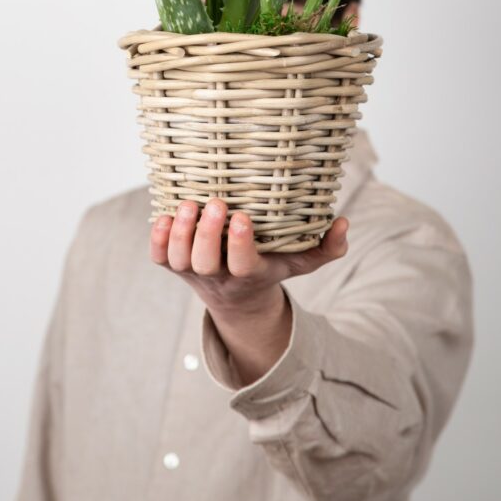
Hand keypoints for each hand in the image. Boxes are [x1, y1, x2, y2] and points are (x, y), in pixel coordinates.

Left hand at [149, 197, 349, 316]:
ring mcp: (192, 272)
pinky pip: (157, 257)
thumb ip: (327, 247)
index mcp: (250, 274)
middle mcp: (218, 276)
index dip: (238, 245)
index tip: (243, 217)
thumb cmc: (271, 266)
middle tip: (216, 203)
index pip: (242, 266)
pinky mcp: (173, 266)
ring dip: (180, 232)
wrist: (236, 297)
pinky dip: (156, 238)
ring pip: (178, 259)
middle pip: (205, 262)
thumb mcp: (303, 262)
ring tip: (189, 203)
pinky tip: (164, 214)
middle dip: (206, 233)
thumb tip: (343, 223)